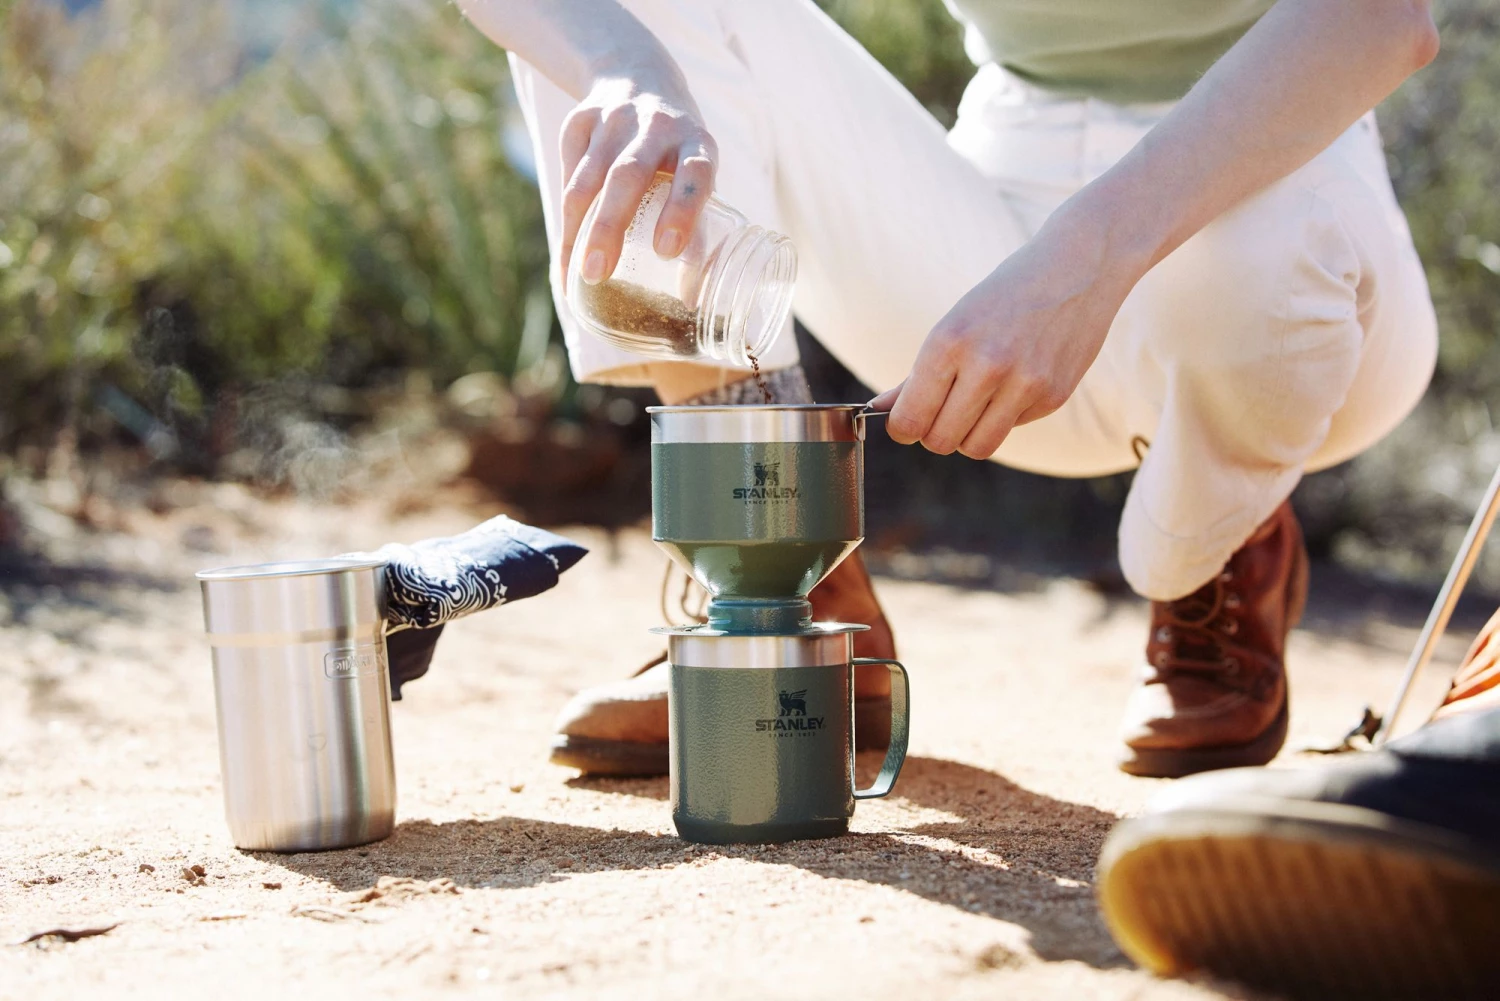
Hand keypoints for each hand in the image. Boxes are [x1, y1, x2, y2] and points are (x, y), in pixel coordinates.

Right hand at [559, 72, 716, 283]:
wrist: (636, 76)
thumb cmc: (678, 150)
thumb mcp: (696, 173)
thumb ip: (697, 226)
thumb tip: (691, 300)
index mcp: (696, 141)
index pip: (694, 172)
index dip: (682, 209)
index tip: (667, 250)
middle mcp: (655, 126)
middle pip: (628, 176)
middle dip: (610, 225)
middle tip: (599, 272)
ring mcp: (613, 120)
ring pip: (588, 179)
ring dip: (578, 230)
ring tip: (576, 277)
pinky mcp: (578, 121)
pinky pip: (568, 177)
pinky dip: (566, 224)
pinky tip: (566, 260)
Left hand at [871, 208, 1140, 458]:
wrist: (1077, 266)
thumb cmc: (1003, 296)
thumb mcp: (953, 325)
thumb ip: (917, 375)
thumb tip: (880, 408)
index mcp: (949, 341)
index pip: (911, 419)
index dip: (903, 429)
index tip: (906, 424)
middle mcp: (987, 364)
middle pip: (940, 441)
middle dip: (934, 435)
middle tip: (940, 415)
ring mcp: (1024, 383)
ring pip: (976, 447)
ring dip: (967, 436)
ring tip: (971, 409)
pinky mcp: (1054, 396)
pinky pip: (1012, 429)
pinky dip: (1005, 416)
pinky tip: (1014, 384)